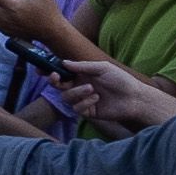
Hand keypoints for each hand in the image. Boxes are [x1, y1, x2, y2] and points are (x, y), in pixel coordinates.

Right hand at [56, 57, 175, 134]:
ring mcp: (82, 99)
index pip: (62, 72)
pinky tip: (97, 99)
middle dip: (55, 81)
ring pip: (66, 97)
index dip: (51, 71)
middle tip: (56, 77)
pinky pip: (76, 108)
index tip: (42, 69)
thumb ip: (82, 66)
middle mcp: (80, 86)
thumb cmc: (120, 80)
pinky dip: (84, 102)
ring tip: (92, 89)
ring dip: (77, 92)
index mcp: (82, 74)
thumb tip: (63, 63)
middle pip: (58, 85)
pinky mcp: (87, 111)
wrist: (133, 98)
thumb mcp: (102, 68)